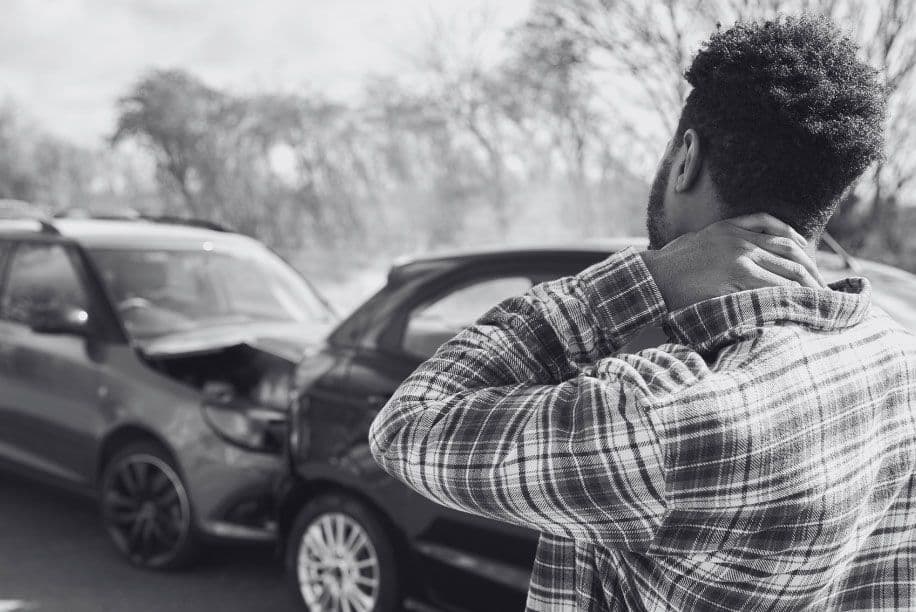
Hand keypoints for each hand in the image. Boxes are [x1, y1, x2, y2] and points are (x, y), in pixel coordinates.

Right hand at [639, 213, 826, 310]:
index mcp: (733, 227)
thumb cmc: (672, 264)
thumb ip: (727, 240)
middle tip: (824, 290)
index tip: (812, 270)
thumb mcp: (701, 240)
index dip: (803, 253)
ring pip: (786, 269)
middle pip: (791, 252)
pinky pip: (771, 285)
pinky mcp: (735, 276)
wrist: (653, 277)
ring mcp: (740, 256)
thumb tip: (750, 253)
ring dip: (806, 286)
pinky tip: (798, 301)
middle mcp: (741, 238)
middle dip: (812, 273)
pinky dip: (788, 293)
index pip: (782, 234)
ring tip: (819, 300)